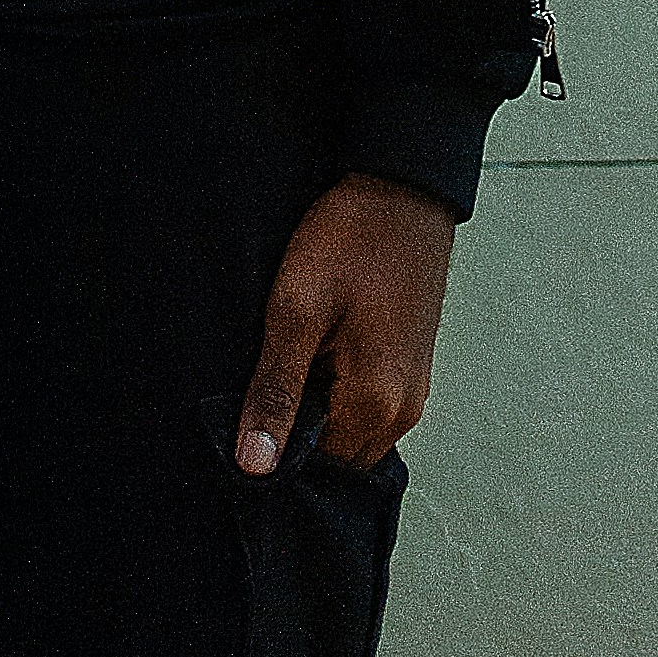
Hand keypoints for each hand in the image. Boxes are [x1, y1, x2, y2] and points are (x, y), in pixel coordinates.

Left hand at [235, 173, 455, 474]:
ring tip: (289, 362)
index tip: (244, 415)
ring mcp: (413, 390)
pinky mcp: (413, 367)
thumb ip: (275, 391)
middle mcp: (403, 411)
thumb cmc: (351, 239)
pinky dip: (339, 395)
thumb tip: (254, 466)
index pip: (315, 469)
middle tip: (262, 384)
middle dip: (298, 435)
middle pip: (337, 458)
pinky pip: (370, 408)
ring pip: (352, 433)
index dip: (275, 450)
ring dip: (319, 412)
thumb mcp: (296, 309)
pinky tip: (316, 353)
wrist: (404, 186)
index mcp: (375, 404)